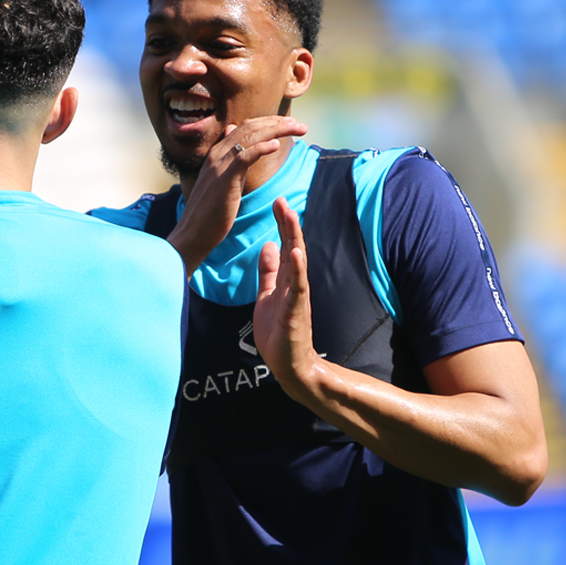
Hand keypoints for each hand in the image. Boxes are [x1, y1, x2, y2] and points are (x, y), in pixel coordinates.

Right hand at [167, 116, 306, 274]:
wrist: (193, 233)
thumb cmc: (210, 212)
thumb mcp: (222, 180)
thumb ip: (231, 160)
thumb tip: (233, 135)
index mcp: (218, 153)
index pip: (246, 126)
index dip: (269, 122)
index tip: (291, 124)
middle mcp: (218, 154)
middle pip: (250, 127)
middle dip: (278, 122)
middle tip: (301, 125)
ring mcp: (219, 165)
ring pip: (250, 137)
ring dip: (276, 130)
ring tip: (298, 128)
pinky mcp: (224, 179)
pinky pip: (244, 157)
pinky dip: (260, 148)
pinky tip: (276, 146)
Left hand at [252, 197, 321, 397]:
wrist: (289, 364)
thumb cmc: (279, 332)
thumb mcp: (267, 295)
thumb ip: (268, 272)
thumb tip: (268, 246)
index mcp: (287, 280)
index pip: (286, 245)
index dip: (282, 224)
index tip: (277, 201)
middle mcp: (295, 284)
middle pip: (294, 247)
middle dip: (289, 224)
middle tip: (283, 200)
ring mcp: (297, 297)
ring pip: (298, 263)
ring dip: (295, 239)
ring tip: (291, 217)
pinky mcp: (296, 312)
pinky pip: (298, 288)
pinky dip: (297, 270)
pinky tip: (295, 253)